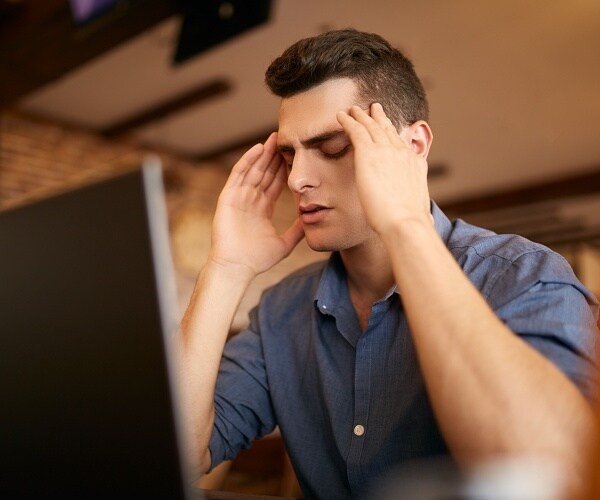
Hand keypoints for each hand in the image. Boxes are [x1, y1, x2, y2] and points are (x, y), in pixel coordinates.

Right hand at [208, 132, 304, 277]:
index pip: (275, 184)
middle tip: (287, 139)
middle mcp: (250, 200)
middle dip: (275, 156)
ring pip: (253, 170)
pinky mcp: (228, 198)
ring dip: (263, 154)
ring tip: (275, 138)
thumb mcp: (285, 243)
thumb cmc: (257, 260)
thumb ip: (298, 230)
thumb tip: (313, 221)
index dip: (284, 170)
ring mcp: (238, 198)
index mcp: (262, 209)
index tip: (295, 156)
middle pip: (264, 173)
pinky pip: (238, 175)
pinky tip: (259, 148)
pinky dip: (248, 161)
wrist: (236, 268)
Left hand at [336, 103, 432, 234]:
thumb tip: (425, 219)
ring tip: (353, 109)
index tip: (388, 128)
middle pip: (388, 130)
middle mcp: (402, 153)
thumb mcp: (419, 209)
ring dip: (362, 116)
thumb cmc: (410, 224)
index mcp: (415, 164)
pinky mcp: (369, 154)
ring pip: (371, 126)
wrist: (405, 222)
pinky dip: (348, 121)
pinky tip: (340, 116)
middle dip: (380, 118)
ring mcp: (386, 151)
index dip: (393, 134)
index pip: (401, 144)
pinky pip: (356, 131)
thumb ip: (417, 206)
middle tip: (374, 108)